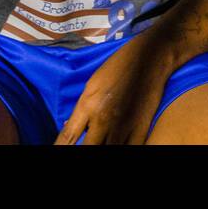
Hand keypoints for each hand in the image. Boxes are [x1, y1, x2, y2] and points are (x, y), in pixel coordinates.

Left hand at [54, 37, 171, 144]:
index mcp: (88, 105)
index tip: (59, 150)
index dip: (59, 148)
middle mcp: (103, 120)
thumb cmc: (117, 66)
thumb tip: (70, 127)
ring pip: (108, 151)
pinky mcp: (141, 130)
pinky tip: (115, 144)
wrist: (149, 57)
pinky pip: (130, 149)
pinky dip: (121, 148)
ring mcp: (123, 128)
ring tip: (99, 143)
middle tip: (85, 143)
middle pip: (88, 148)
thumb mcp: (92, 85)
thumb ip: (82, 109)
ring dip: (101, 147)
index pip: (68, 137)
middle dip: (84, 147)